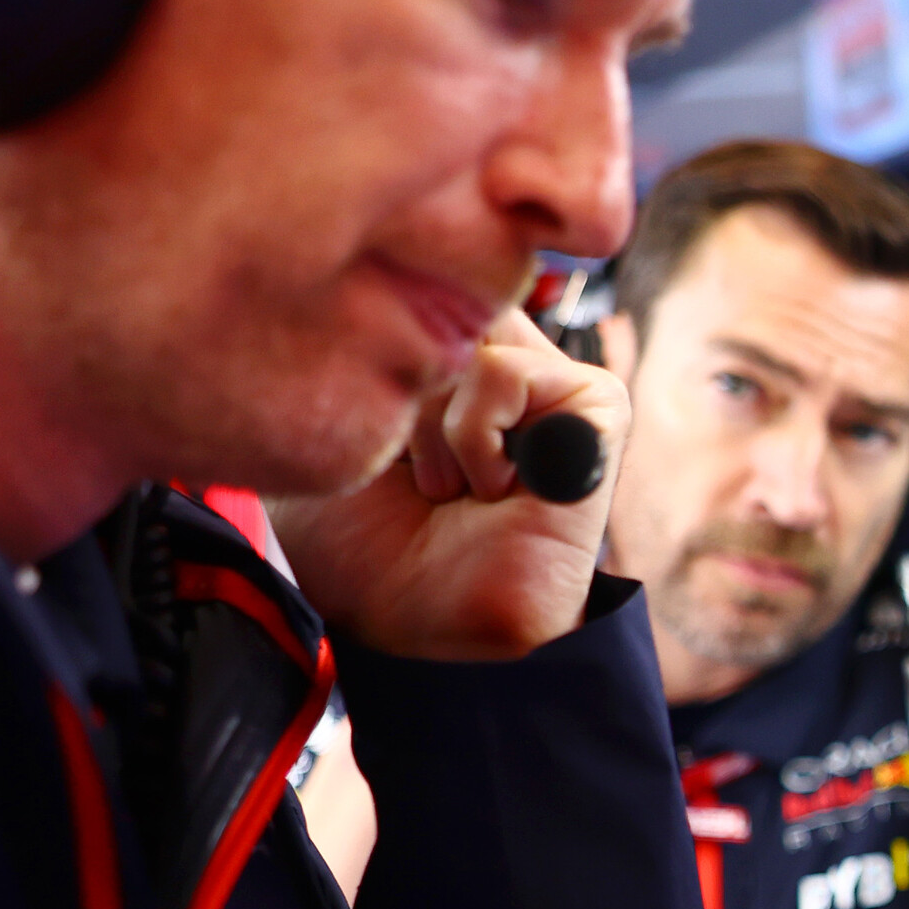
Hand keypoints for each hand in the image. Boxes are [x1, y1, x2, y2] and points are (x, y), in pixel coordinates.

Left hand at [268, 310, 622, 658]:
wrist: (413, 627)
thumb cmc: (361, 545)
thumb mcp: (314, 428)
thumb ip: (334, 350)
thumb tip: (359, 281)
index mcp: (444, 352)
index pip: (404, 281)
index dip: (366, 353)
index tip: (366, 444)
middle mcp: (503, 353)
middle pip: (433, 301)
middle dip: (397, 394)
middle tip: (407, 471)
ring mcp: (554, 379)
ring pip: (465, 338)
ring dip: (433, 431)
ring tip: (450, 490)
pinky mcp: (595, 407)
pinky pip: (506, 374)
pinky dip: (476, 441)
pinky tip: (492, 493)